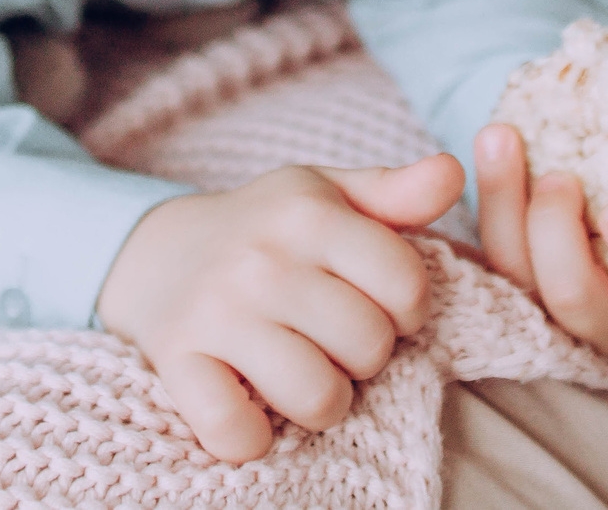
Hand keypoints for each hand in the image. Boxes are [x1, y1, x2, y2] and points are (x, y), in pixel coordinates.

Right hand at [96, 155, 462, 462]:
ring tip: (301, 373)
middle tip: (332, 340)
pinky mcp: (176, 360)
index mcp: (308, 214)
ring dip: (320, 401)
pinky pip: (236, 431)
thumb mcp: (325, 195)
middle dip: (364, 356)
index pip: (408, 287)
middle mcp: (263, 260)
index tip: (377, 305)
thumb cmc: (264, 229)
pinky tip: (250, 404)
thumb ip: (394, 191)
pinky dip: (250, 434)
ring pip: (318, 398)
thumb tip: (451, 172)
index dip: (407, 309)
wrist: (156, 250)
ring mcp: (217, 312)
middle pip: (369, 347)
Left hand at [473, 123, 607, 355]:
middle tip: (559, 177)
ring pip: (512, 269)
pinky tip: (490, 143)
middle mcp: (604, 321)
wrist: (590, 203)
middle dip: (555, 228)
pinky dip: (487, 192)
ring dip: (504, 196)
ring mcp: (544, 311)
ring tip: (501, 137)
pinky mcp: (500, 284)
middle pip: (570, 292)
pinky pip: (481, 249)